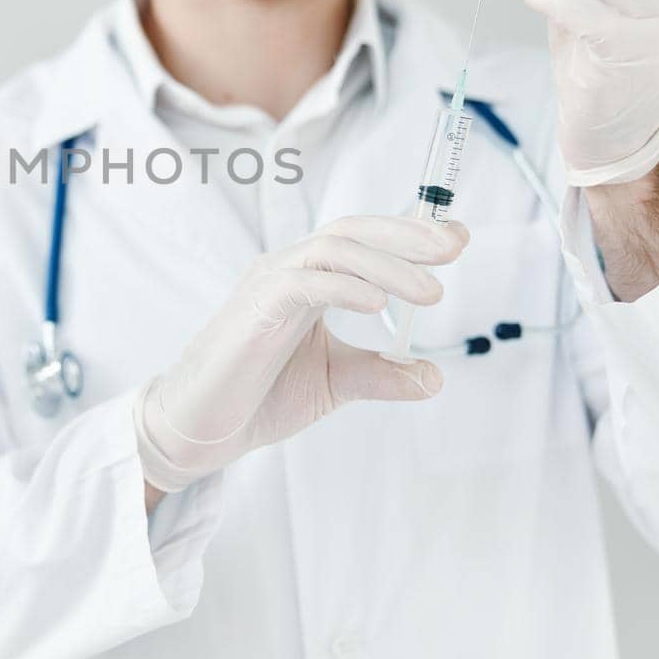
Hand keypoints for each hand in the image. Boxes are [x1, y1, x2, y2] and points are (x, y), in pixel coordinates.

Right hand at [133, 216, 467, 494]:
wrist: (202, 428)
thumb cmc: (258, 397)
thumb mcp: (335, 382)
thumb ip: (380, 374)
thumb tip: (433, 377)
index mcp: (307, 279)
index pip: (362, 240)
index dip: (408, 233)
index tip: (456, 240)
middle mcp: (288, 270)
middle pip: (352, 230)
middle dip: (407, 235)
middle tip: (453, 247)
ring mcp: (269, 284)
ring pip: (333, 250)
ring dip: (388, 265)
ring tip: (431, 291)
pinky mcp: (255, 309)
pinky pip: (303, 283)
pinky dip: (344, 287)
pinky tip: (378, 305)